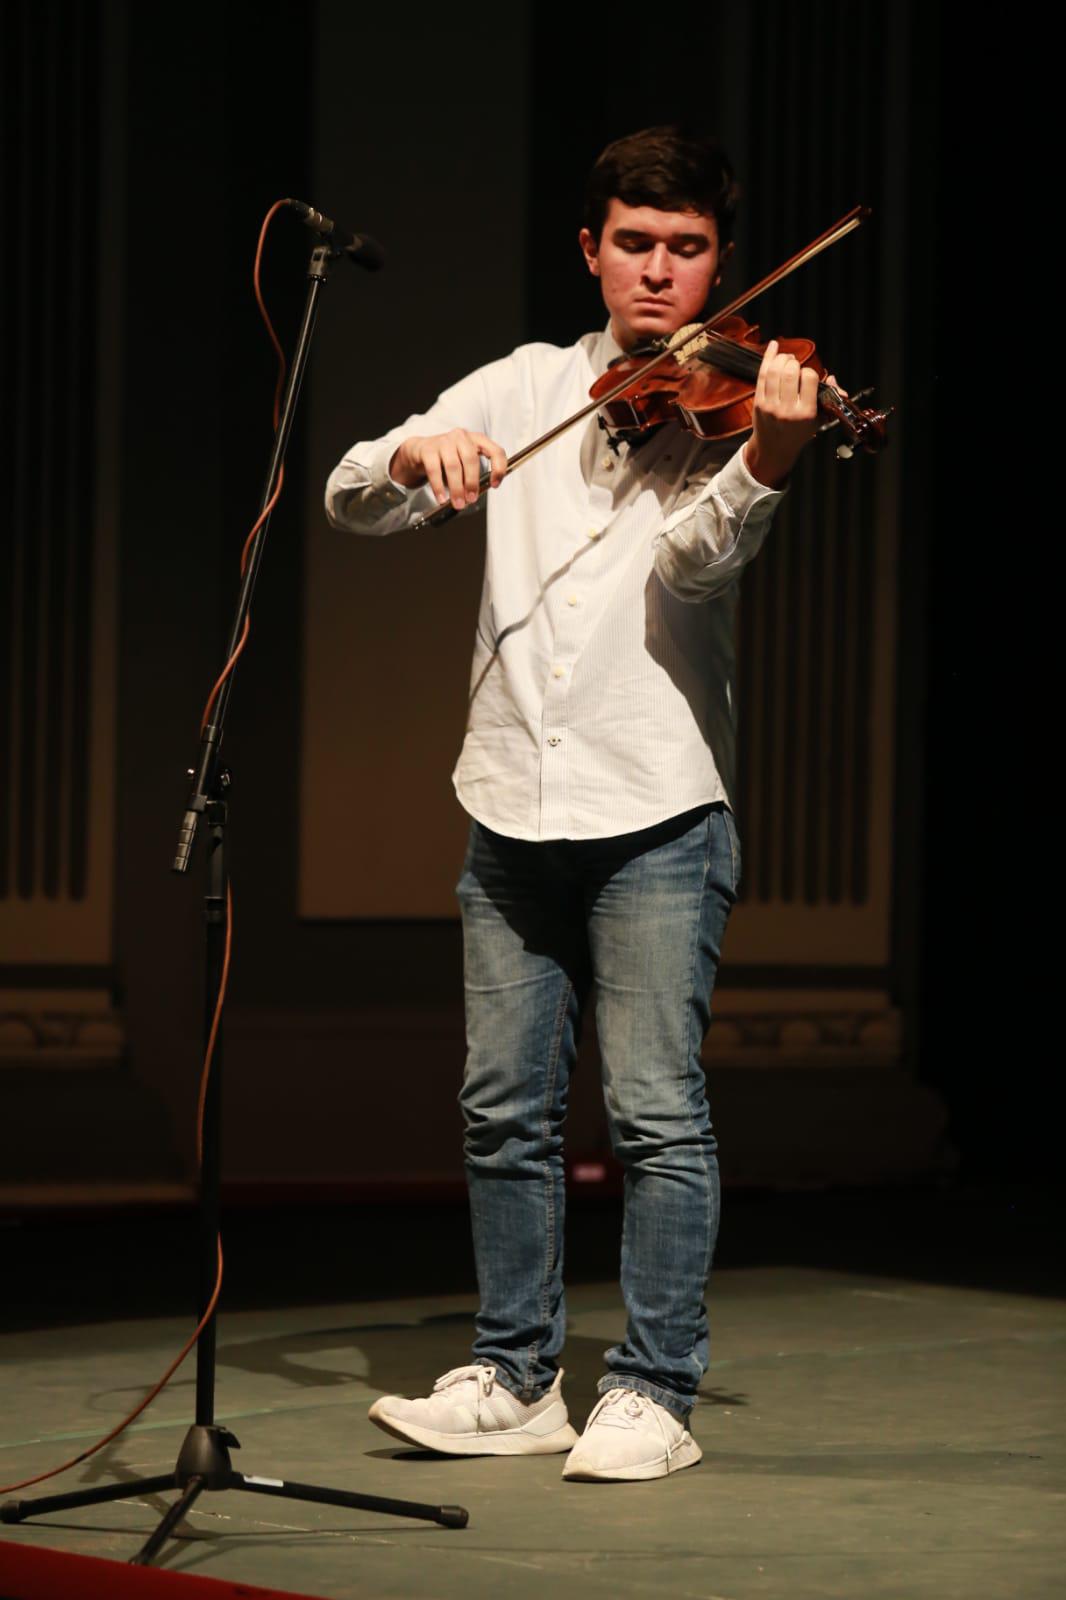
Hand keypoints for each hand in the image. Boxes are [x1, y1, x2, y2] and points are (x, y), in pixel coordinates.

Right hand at [389, 429, 507, 510]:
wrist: (419, 452)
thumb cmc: (447, 460)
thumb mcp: (464, 465)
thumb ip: (472, 477)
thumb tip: (474, 496)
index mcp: (476, 440)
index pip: (495, 451)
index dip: (498, 468)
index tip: (495, 485)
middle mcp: (461, 437)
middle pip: (471, 459)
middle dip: (472, 482)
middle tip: (471, 499)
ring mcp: (444, 441)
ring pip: (453, 466)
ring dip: (456, 488)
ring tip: (457, 503)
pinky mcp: (428, 449)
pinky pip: (434, 470)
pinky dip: (438, 487)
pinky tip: (441, 498)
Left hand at [743, 340, 838, 488]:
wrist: (773, 450)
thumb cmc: (798, 433)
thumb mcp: (819, 420)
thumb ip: (829, 399)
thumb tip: (832, 379)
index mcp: (806, 413)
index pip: (810, 378)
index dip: (810, 372)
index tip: (808, 376)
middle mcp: (788, 409)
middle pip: (791, 371)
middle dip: (795, 362)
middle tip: (795, 364)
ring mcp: (770, 406)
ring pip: (775, 370)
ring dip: (782, 358)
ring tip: (787, 359)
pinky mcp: (758, 403)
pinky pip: (762, 375)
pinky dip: (768, 357)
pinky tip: (774, 347)